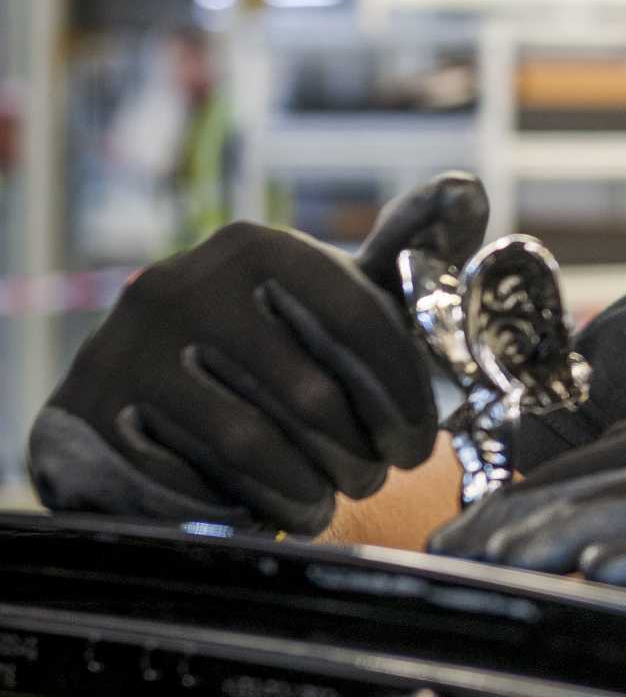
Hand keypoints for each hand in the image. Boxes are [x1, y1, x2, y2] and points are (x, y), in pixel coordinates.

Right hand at [28, 173, 488, 535]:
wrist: (146, 389)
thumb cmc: (276, 341)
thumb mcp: (337, 291)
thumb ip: (406, 250)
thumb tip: (465, 188)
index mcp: (257, 247)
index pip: (359, 325)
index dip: (403, 398)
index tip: (417, 447)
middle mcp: (184, 284)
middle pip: (309, 396)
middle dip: (357, 456)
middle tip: (371, 480)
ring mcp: (127, 347)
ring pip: (250, 445)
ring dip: (305, 489)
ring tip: (324, 500)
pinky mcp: (88, 413)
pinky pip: (187, 480)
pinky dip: (239, 506)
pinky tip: (262, 508)